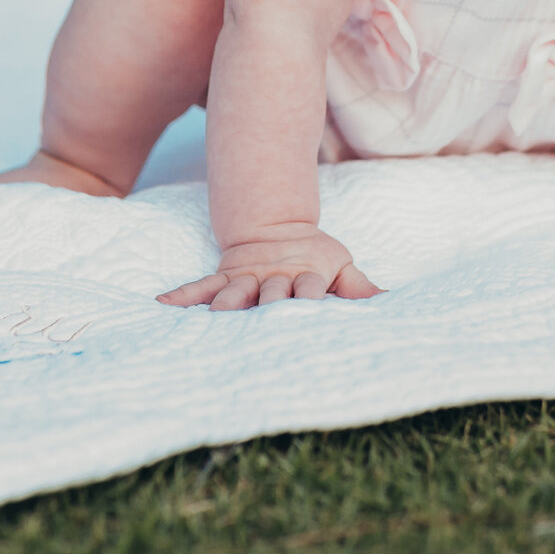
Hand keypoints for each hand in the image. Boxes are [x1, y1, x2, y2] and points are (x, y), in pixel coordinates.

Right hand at [158, 222, 381, 309]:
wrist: (278, 228)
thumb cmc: (315, 256)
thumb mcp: (342, 265)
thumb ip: (360, 287)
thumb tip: (390, 301)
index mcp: (305, 276)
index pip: (309, 290)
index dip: (310, 299)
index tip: (310, 311)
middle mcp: (274, 278)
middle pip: (270, 294)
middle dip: (267, 308)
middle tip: (262, 325)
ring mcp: (247, 277)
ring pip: (234, 292)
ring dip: (226, 306)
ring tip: (215, 321)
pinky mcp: (226, 276)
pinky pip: (202, 286)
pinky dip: (184, 295)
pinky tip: (163, 304)